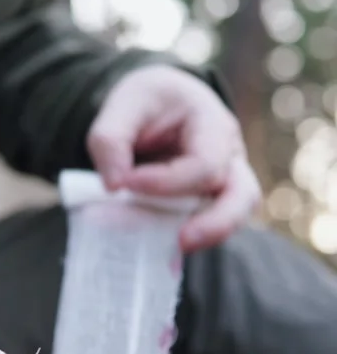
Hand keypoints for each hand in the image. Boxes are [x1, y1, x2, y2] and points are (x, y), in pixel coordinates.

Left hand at [87, 66, 260, 251]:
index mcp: (211, 122)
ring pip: (237, 213)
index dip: (166, 181)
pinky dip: (192, 235)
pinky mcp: (211, 198)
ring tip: (176, 249)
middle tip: (182, 241)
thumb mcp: (122, 106)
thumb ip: (110, 140)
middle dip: (217, 222)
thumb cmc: (145, 102)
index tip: (125, 184)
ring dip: (210, 234)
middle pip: (243, 193)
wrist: (155, 103)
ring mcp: (226, 178)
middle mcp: (229, 152)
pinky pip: (211, 221)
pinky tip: (165, 251)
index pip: (204, 162)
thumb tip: (114, 186)